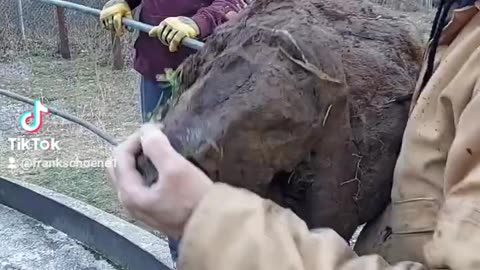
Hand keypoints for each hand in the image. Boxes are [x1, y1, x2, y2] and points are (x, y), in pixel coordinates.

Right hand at [100, 0, 132, 36]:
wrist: (115, 2)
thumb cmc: (123, 10)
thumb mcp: (128, 14)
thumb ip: (130, 22)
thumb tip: (130, 30)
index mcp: (117, 12)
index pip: (116, 21)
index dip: (118, 29)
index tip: (121, 34)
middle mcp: (109, 13)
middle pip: (111, 25)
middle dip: (116, 30)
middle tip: (120, 31)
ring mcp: (104, 15)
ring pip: (107, 27)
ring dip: (112, 29)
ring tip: (116, 26)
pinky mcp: (101, 17)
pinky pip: (104, 27)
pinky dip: (107, 28)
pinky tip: (111, 25)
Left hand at [107, 124, 213, 238]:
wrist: (212, 227)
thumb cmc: (194, 199)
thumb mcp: (176, 168)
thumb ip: (157, 146)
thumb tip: (147, 131)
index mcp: (129, 192)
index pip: (120, 154)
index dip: (137, 137)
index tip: (159, 129)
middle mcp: (129, 201)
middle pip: (119, 164)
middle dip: (135, 147)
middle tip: (156, 138)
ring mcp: (140, 206)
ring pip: (130, 173)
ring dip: (142, 157)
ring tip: (162, 148)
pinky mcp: (153, 207)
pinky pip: (142, 182)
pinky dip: (148, 169)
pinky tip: (165, 164)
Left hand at [149, 17, 199, 52]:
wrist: (192, 24)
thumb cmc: (178, 27)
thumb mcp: (168, 26)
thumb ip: (158, 30)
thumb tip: (150, 34)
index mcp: (166, 21)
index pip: (159, 31)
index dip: (161, 37)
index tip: (166, 40)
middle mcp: (171, 23)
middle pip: (164, 36)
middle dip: (166, 41)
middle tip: (171, 43)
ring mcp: (176, 27)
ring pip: (169, 39)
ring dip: (171, 44)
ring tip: (175, 45)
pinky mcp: (182, 32)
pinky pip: (175, 40)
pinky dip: (173, 46)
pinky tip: (173, 49)